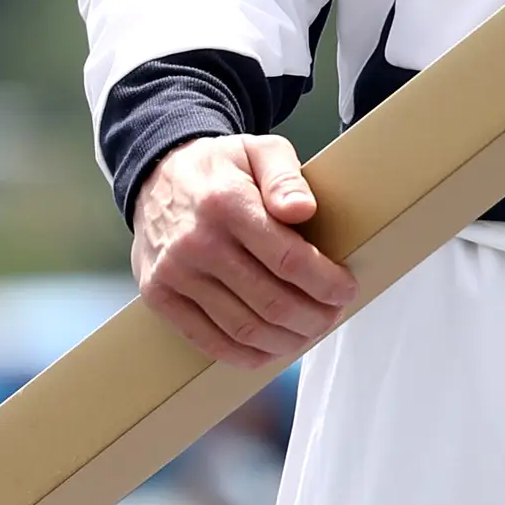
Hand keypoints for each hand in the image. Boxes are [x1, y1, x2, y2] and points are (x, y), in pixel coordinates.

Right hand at [130, 133, 358, 368]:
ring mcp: (174, 275)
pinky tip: (270, 350)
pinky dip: (243, 354)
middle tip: (334, 315)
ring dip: (284, 340)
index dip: (325, 283)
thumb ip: (286, 178)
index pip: (288, 260)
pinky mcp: (158, 296)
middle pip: (269, 301)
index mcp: (227, 205)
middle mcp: (196, 244)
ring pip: (241, 327)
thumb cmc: (222, 166)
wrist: (156, 176)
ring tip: (309, 332)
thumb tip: (304, 210)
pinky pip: (205, 339)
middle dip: (312, 317)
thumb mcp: (261, 150)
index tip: (347, 290)